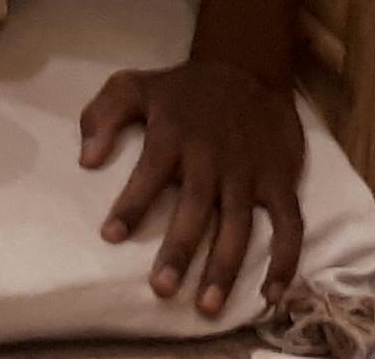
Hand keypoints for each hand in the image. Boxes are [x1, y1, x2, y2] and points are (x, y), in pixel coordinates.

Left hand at [82, 58, 307, 316]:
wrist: (246, 69)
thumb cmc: (181, 89)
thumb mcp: (132, 84)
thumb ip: (102, 115)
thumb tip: (85, 159)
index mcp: (173, 134)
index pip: (148, 173)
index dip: (131, 205)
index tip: (111, 236)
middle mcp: (212, 158)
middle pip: (195, 210)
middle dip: (178, 250)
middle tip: (161, 288)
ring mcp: (249, 172)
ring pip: (238, 226)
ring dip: (224, 267)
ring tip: (207, 305)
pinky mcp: (280, 181)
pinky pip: (289, 226)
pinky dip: (286, 261)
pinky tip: (271, 295)